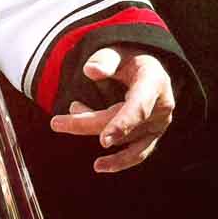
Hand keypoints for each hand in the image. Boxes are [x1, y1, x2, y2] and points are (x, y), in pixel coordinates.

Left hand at [49, 44, 174, 173]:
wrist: (145, 69)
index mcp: (154, 83)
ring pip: (126, 139)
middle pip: (122, 121)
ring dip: (93, 132)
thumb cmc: (127, 60)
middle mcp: (161, 106)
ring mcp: (158, 124)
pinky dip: (119, 161)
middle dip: (88, 123)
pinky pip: (137, 153)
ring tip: (62, 123)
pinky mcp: (151, 136)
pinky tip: (99, 166)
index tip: (103, 140)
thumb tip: (90, 71)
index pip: (139, 106)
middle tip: (56, 122)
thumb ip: (104, 59)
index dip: (122, 124)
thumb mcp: (117, 52)